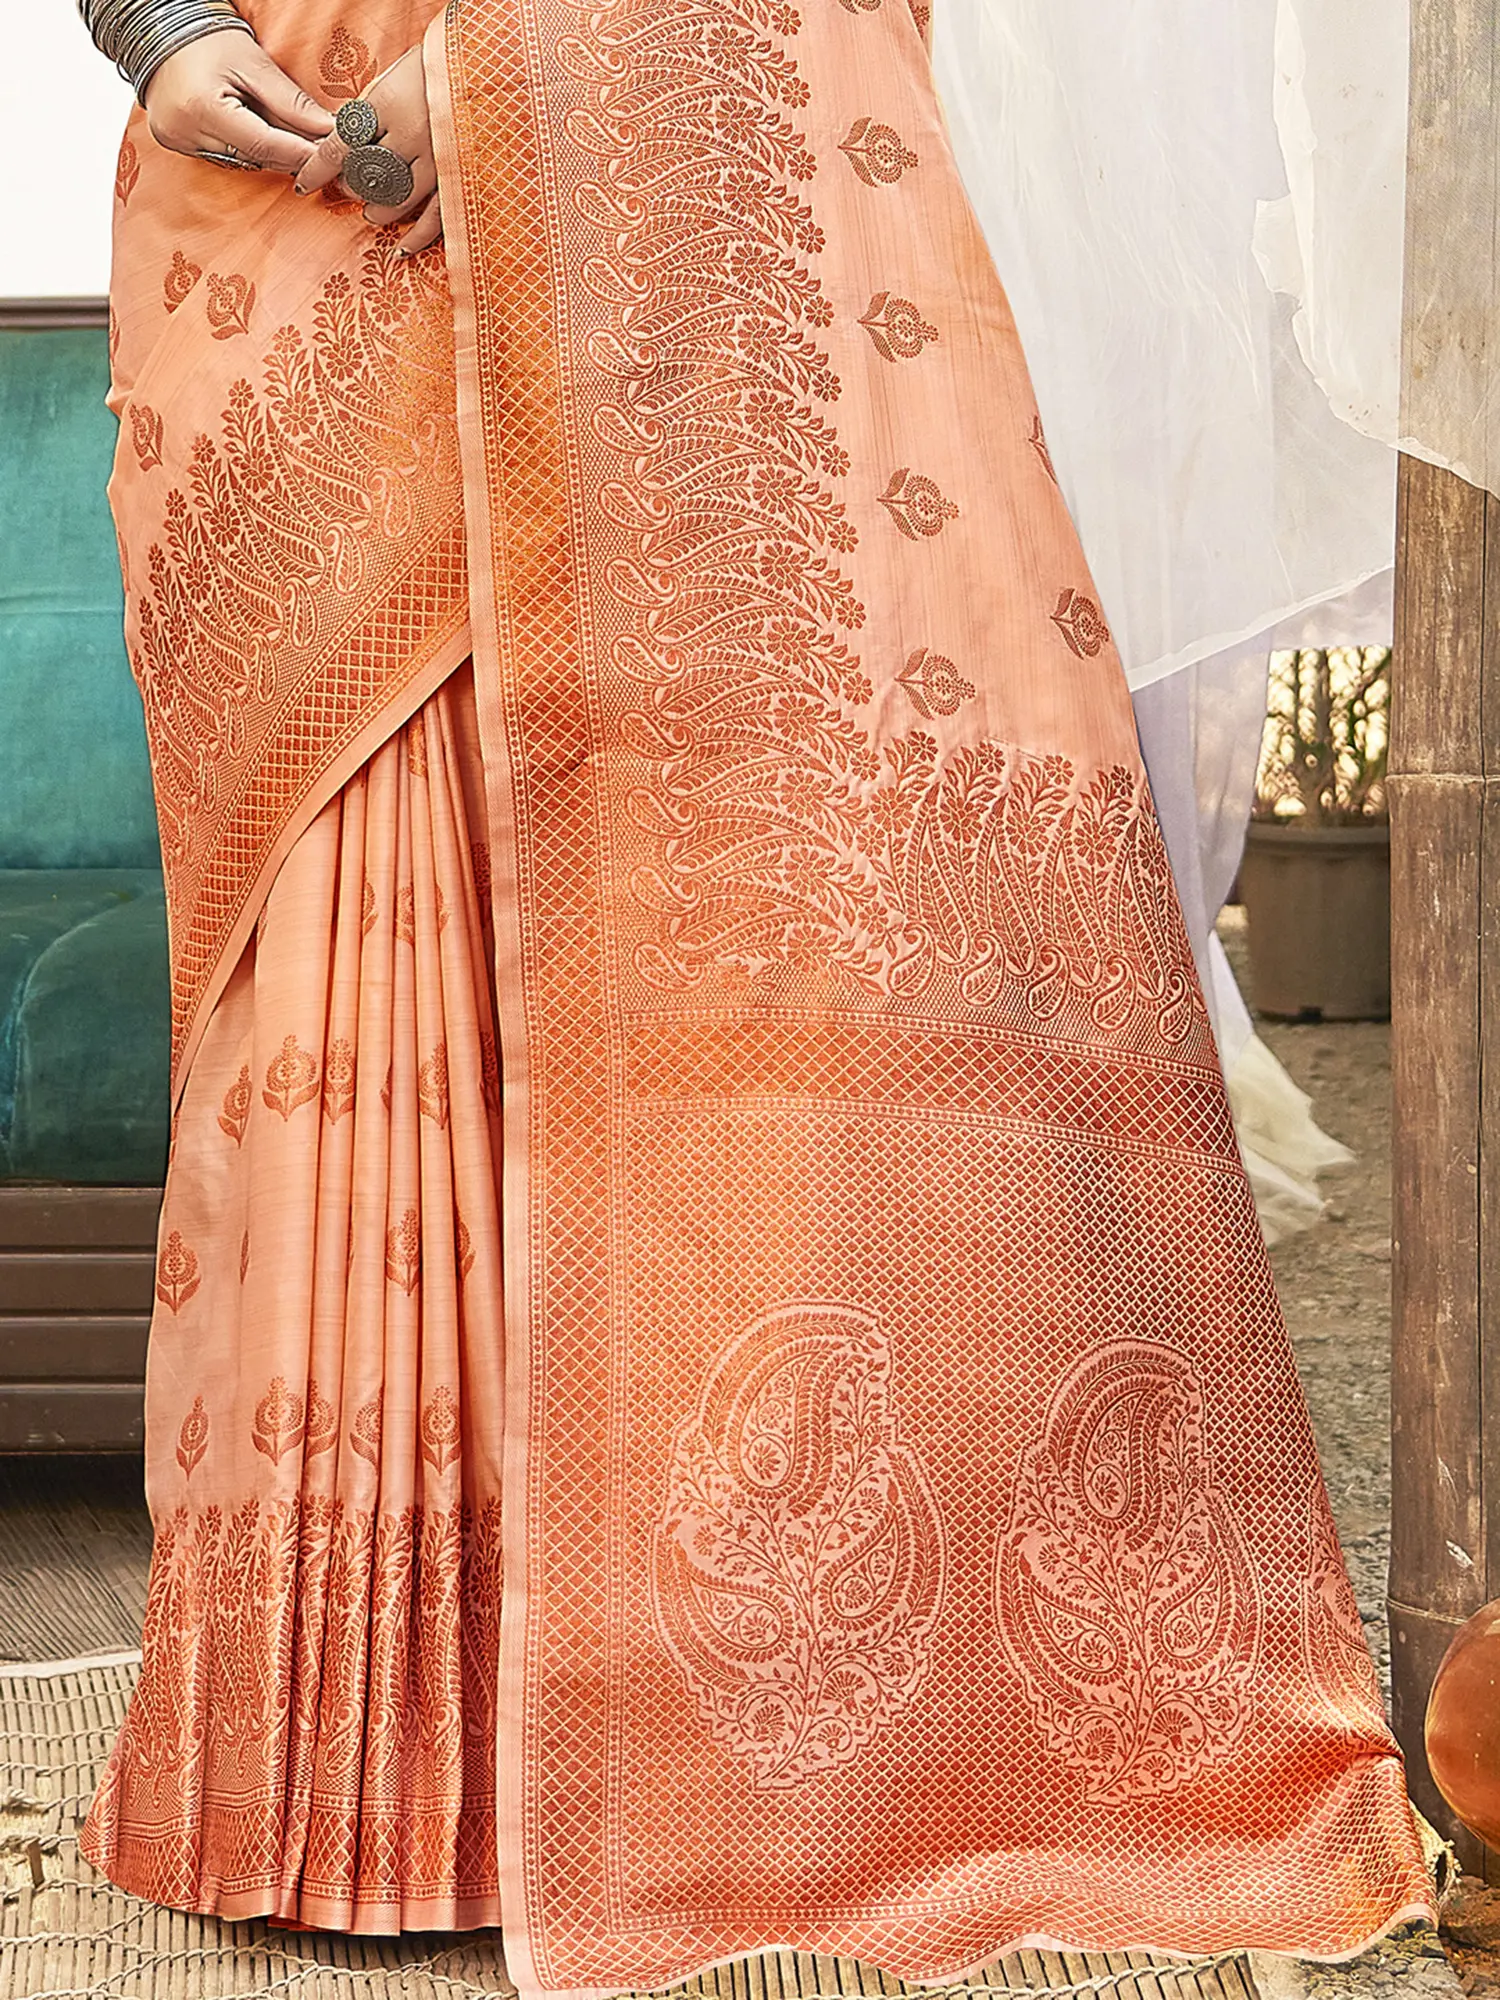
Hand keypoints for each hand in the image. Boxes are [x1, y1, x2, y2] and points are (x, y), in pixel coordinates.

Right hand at [144, 30, 333, 173]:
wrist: (160, 30)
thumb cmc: (206, 38)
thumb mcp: (253, 63)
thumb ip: (290, 102)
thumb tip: (327, 129)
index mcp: (202, 108)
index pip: (264, 145)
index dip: (300, 153)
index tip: (328, 156)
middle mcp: (185, 131)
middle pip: (254, 158)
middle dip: (288, 154)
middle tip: (318, 150)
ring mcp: (177, 140)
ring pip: (240, 162)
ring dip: (267, 153)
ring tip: (289, 138)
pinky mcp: (175, 143)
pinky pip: (222, 157)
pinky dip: (244, 149)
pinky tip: (255, 133)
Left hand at [294, 47, 441, 254]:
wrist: (485, 65)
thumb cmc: (434, 67)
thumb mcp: (393, 76)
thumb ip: (371, 110)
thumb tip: (344, 139)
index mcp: (386, 102)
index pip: (339, 146)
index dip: (317, 170)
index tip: (303, 185)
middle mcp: (409, 133)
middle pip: (366, 177)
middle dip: (351, 187)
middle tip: (348, 189)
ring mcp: (437, 157)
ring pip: (397, 200)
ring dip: (379, 210)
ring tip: (371, 212)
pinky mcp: (460, 175)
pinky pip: (435, 216)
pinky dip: (417, 237)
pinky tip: (401, 251)